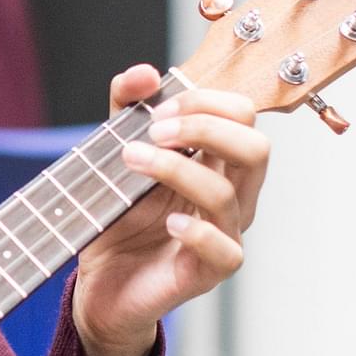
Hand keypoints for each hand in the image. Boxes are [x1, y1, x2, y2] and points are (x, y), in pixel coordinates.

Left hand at [72, 65, 270, 355]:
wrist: (100, 281)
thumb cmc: (119, 217)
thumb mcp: (114, 152)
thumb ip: (125, 109)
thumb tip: (143, 74)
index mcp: (217, 161)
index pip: (242, 115)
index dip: (205, 102)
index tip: (158, 109)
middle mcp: (231, 195)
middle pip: (255, 148)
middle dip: (204, 129)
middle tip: (155, 131)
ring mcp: (224, 234)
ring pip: (229, 194)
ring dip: (177, 170)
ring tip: (133, 161)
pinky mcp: (208, 272)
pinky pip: (224, 250)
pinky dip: (196, 231)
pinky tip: (167, 221)